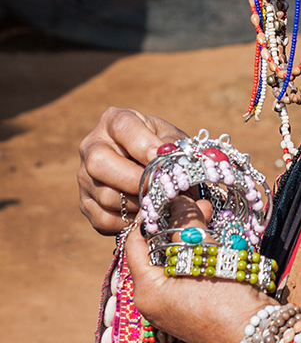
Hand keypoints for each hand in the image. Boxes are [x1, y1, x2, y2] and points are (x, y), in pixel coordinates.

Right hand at [78, 107, 184, 234]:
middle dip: (133, 179)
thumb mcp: (173, 140)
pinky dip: (128, 221)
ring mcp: (84, 176)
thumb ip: (172, 150)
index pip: (123, 127)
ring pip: (105, 195)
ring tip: (158, 199)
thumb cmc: (166, 148)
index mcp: (115, 121)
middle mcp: (92, 145)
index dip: (143, 144)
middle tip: (158, 187)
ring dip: (137, 203)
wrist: (155, 169)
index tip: (160, 159)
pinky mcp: (85, 203)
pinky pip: (103, 219)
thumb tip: (166, 169)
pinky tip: (145, 212)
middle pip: (98, 163)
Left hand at [125, 197, 276, 342]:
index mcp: (147, 291)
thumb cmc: (223, 298)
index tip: (168, 196)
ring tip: (212, 215)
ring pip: (176, 260)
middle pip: (158, 251)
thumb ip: (186, 225)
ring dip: (192, 236)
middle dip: (178, 223)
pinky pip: (189, 272)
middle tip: (199, 203)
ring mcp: (174, 306)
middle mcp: (155, 301)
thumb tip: (176, 199)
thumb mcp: (203, 255)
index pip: (135, 244)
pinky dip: (200, 254)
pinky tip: (218, 238)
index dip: (150, 217)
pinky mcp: (194, 307)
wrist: (254, 335)